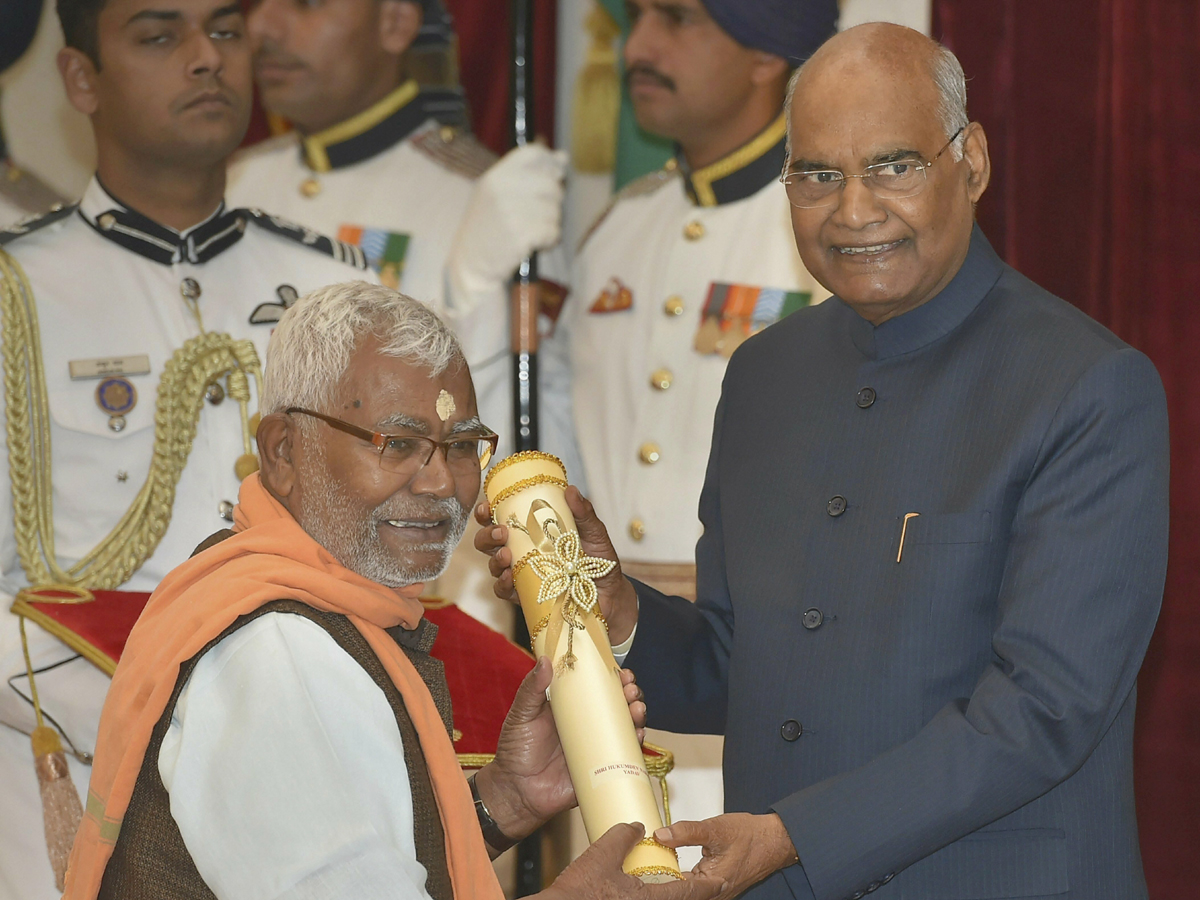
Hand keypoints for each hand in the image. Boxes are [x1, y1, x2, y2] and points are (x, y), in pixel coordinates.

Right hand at [447, 143, 565, 303]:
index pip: (532, 153)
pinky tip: (533, 244)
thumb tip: (563, 157)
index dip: (550, 162)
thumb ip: (530, 175)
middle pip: (550, 184)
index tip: (557, 174)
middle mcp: (501, 189)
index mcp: (495, 176)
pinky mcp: (520, 234)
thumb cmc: (490, 229)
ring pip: (554, 210)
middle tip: (536, 216)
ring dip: (550, 224)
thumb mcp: (499, 195)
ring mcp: (510, 211)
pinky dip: (549, 240)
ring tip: (530, 232)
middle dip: (552, 202)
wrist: (471, 264)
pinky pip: (552, 231)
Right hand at [473, 485, 639, 642]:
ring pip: (494, 564)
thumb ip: (583, 513)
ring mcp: (521, 574)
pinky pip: (504, 591)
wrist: (611, 594)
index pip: (501, 517)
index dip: (486, 511)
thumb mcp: (594, 532)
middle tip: (501, 531)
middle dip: (487, 534)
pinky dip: (502, 584)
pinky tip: (509, 577)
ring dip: (494, 558)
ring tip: (506, 554)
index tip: (487, 506)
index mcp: (532, 530)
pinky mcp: (525, 596)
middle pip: (489, 541)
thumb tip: (571, 490)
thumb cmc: (598, 559)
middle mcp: (521, 550)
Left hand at [474, 656, 647, 847]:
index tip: (620, 671)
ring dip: (637, 716)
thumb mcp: (522, 714)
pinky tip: (638, 735)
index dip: (613, 678)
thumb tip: (545, 660)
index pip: (598, 687)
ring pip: (625, 728)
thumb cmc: (516, 750)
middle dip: (630, 694)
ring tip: (636, 709)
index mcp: (572, 707)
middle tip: (630, 689)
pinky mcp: (601, 769)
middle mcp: (588, 725)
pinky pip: (624, 757)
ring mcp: (596, 746)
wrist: (516, 791)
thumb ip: (532, 688)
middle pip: (618, 705)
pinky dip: (635, 745)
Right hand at [538, 823, 725, 899]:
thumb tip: (636, 827)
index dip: (708, 885)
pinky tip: (645, 888)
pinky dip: (652, 895)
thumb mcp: (601, 855)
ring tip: (677, 883)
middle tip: (705, 880)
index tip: (722, 879)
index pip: (689, 893)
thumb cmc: (577, 894)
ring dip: (671, 894)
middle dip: (692, 892)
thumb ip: (622, 836)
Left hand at [654, 814, 798, 896]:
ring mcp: (715, 891)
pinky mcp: (716, 885)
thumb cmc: (751, 837)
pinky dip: (680, 876)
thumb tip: (661, 835)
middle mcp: (714, 894)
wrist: (774, 840)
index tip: (642, 867)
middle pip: (679, 893)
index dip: (657, 879)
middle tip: (643, 865)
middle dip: (662, 879)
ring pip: (686, 890)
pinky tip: (668, 864)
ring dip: (670, 878)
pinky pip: (693, 886)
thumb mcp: (715, 829)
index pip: (676, 890)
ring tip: (653, 863)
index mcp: (712, 885)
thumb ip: (686, 832)